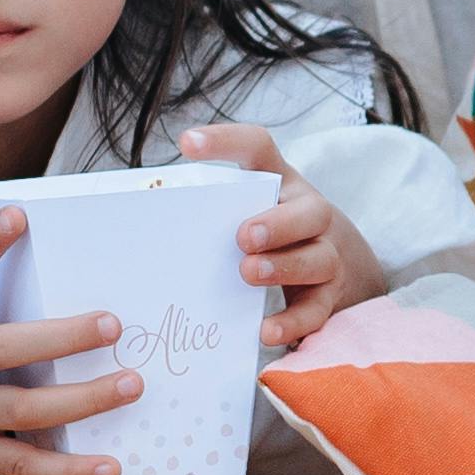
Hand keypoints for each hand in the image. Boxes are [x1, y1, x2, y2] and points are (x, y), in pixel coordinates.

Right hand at [0, 208, 141, 474]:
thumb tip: (48, 303)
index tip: (19, 214)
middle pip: (3, 348)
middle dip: (61, 336)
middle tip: (111, 325)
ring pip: (21, 409)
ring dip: (81, 400)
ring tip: (129, 385)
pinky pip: (20, 463)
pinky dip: (66, 470)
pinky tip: (107, 467)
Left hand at [181, 121, 384, 350]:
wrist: (332, 265)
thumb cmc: (269, 234)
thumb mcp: (246, 210)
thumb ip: (210, 211)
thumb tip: (143, 223)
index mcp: (281, 183)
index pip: (258, 148)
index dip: (225, 142)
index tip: (186, 144)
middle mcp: (310, 215)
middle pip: (308, 212)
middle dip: (277, 223)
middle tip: (242, 236)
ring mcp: (325, 256)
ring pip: (318, 259)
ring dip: (284, 266)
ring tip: (248, 272)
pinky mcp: (327, 297)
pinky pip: (315, 311)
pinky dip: (292, 323)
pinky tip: (265, 332)